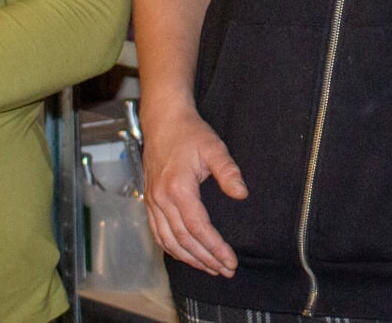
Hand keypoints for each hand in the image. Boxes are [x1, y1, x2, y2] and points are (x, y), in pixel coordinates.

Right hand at [141, 101, 246, 276]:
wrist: (163, 121)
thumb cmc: (190, 133)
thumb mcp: (214, 147)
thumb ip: (228, 172)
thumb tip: (241, 194)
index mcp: (178, 187)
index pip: (197, 227)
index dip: (215, 247)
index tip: (230, 260)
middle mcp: (161, 198)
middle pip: (184, 239)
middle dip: (206, 259)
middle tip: (226, 270)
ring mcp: (152, 201)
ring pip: (169, 240)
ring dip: (190, 258)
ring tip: (210, 268)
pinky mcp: (149, 200)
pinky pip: (158, 232)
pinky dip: (171, 249)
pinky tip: (185, 256)